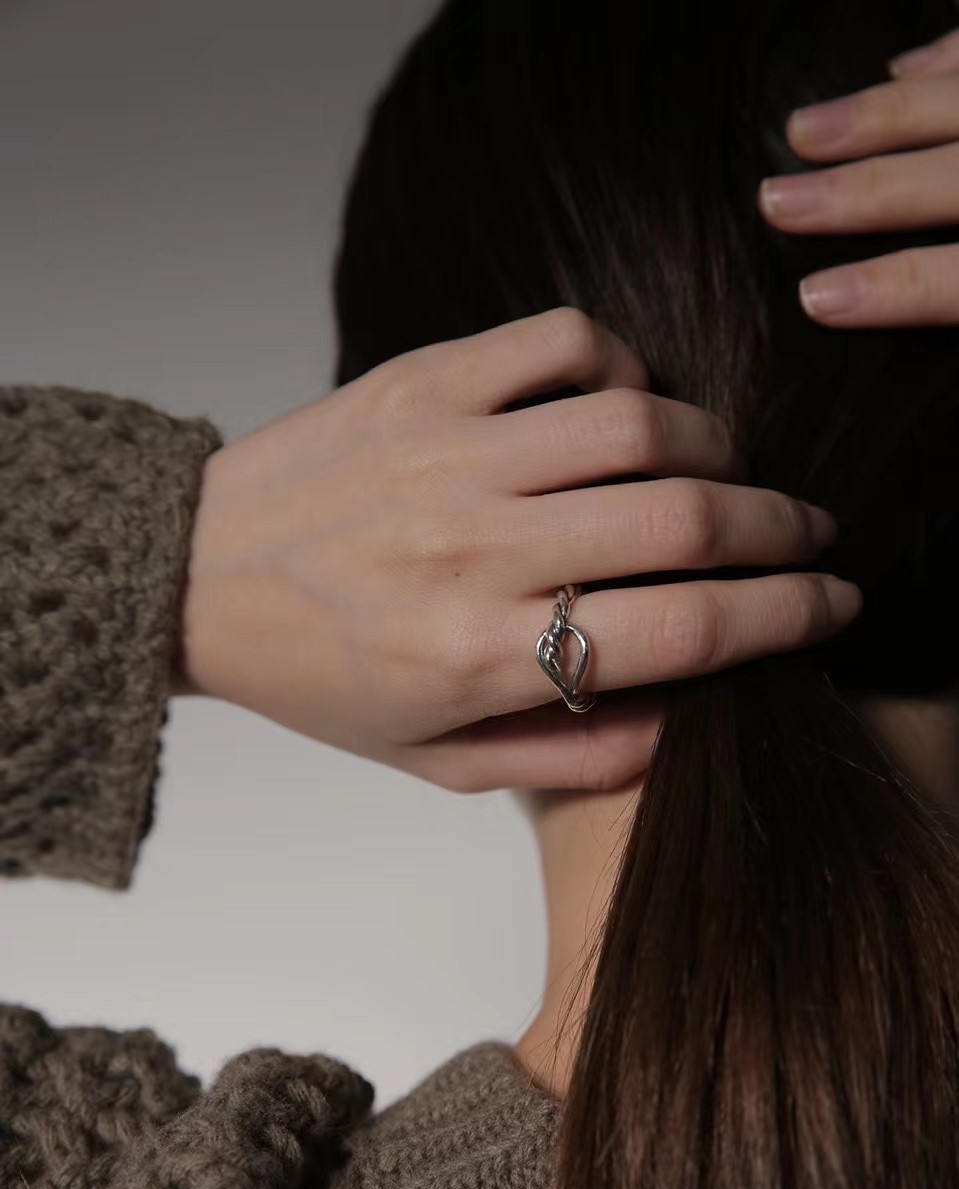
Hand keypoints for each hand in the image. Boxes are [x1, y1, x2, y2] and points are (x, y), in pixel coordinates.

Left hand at [179, 307, 858, 792]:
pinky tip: (621, 407)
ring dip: (713, 449)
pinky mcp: (422, 383)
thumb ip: (566, 756)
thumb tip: (684, 718)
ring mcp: (448, 455)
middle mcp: (473, 551)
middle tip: (808, 536)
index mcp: (478, 656)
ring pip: (637, 423)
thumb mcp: (436, 763)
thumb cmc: (322, 678)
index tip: (832, 602)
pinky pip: (561, 343)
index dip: (785, 616)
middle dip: (779, 529)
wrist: (195, 576)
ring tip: (720, 477)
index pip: (682, 630)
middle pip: (682, 520)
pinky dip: (622, 365)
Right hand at [757, 26, 958, 325]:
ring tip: (802, 131)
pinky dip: (943, 56)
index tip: (812, 299)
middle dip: (853, 193)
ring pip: (954, 104)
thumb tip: (943, 390)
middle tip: (774, 202)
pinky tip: (902, 68)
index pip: (951, 281)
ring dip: (873, 118)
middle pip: (941, 184)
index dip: (885, 292)